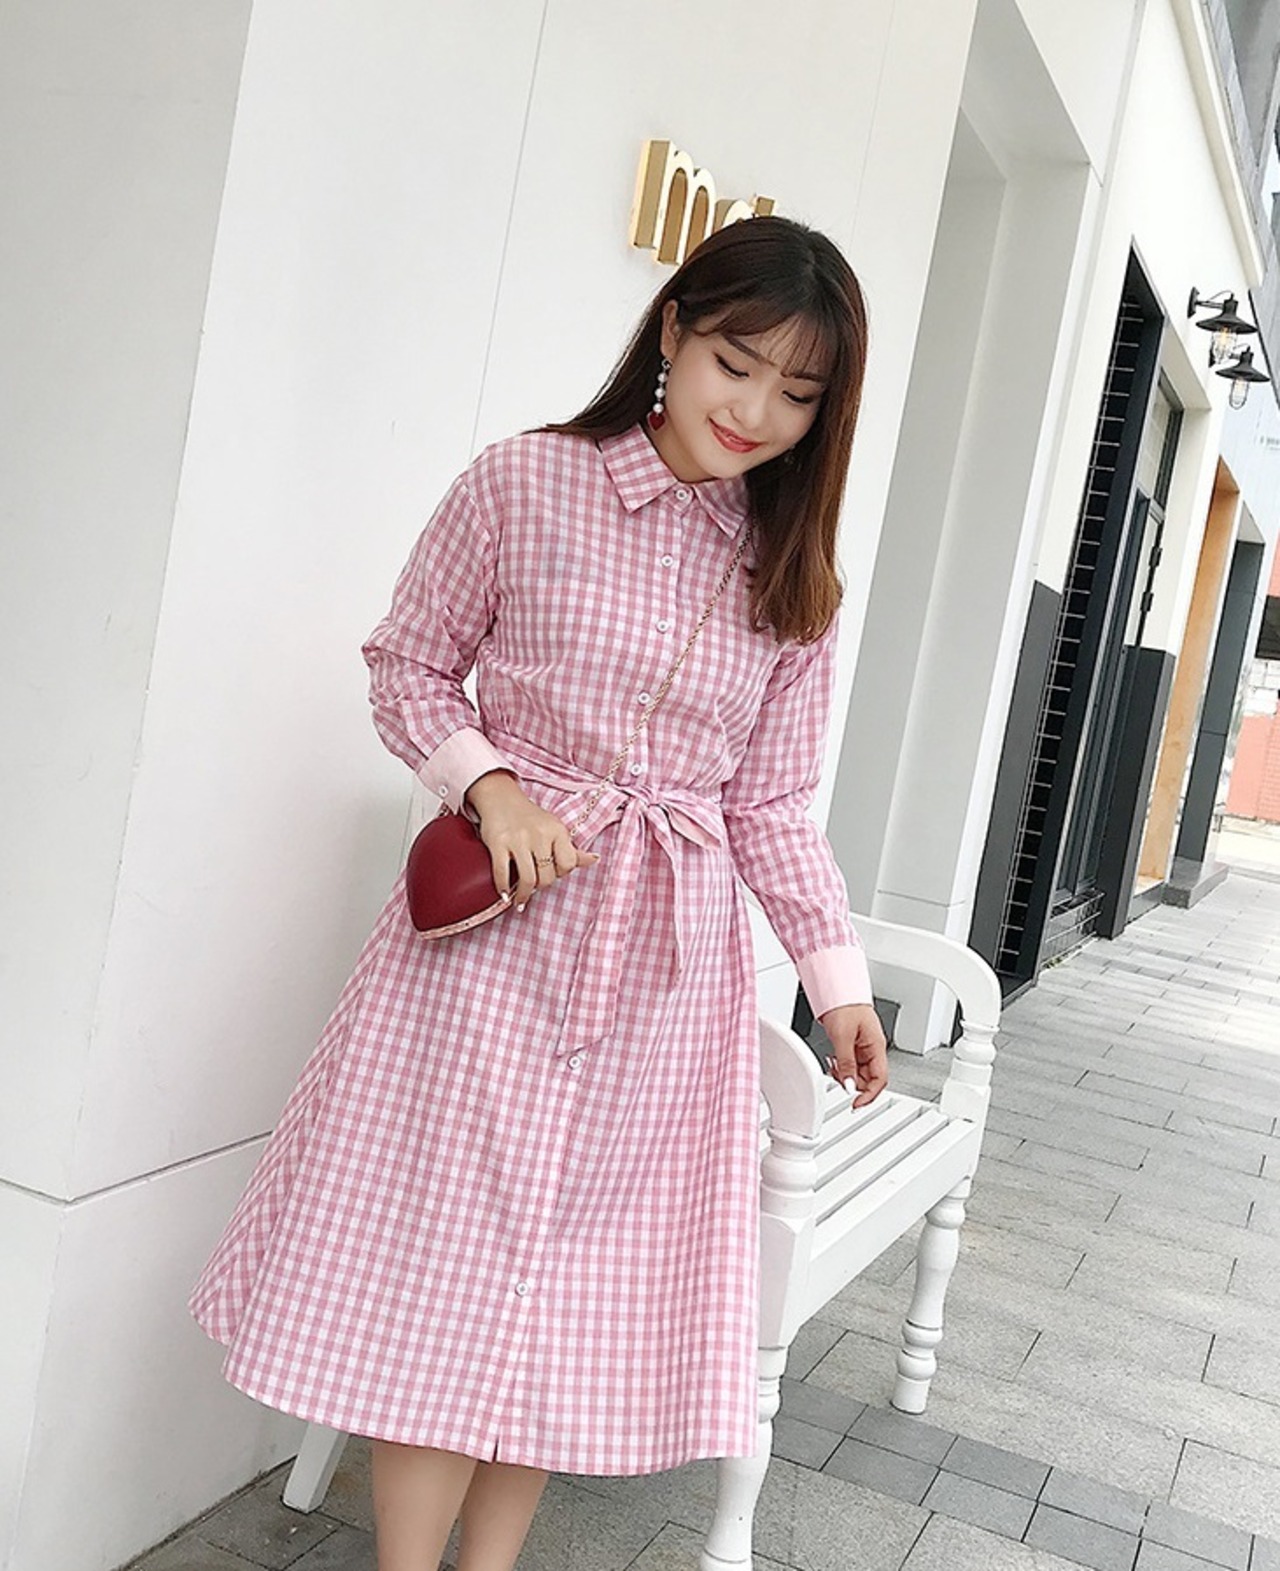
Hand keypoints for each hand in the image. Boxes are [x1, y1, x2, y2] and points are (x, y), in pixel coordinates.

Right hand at [464, 770, 598, 908]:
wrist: (502, 800)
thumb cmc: (531, 819)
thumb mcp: (555, 830)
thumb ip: (573, 850)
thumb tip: (595, 859)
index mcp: (557, 831)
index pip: (568, 864)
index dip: (561, 873)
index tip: (553, 873)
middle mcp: (540, 834)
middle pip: (547, 876)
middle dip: (542, 885)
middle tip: (535, 884)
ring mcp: (518, 839)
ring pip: (528, 879)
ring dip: (524, 894)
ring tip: (521, 899)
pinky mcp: (498, 843)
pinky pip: (502, 873)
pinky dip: (504, 888)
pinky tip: (506, 894)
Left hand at [820, 1003, 887, 1107]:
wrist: (836, 989)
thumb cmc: (844, 1005)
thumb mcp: (842, 1038)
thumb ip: (846, 1064)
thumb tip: (849, 1086)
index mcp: (876, 1046)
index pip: (880, 1079)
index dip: (869, 1095)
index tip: (856, 1104)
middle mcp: (873, 1048)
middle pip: (868, 1079)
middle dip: (853, 1083)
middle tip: (838, 1078)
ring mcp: (864, 1047)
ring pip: (859, 1073)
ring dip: (846, 1075)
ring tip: (833, 1066)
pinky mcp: (854, 1044)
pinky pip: (851, 1064)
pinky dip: (842, 1067)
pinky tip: (833, 1061)